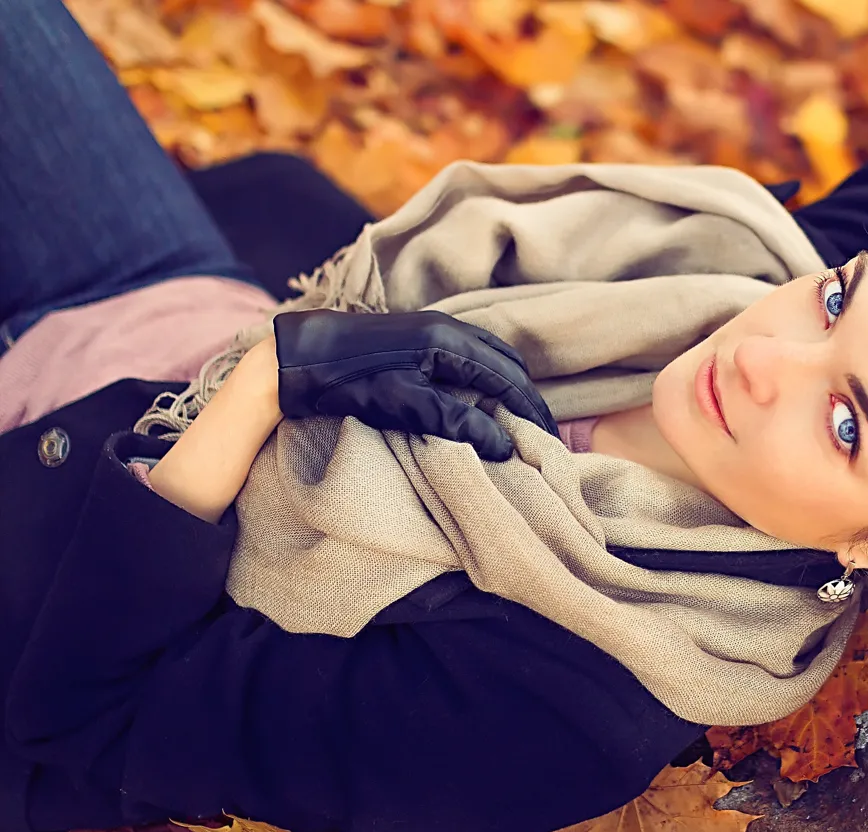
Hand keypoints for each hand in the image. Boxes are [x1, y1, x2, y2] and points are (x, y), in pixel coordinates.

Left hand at [272, 309, 558, 460]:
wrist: (296, 356)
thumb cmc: (347, 381)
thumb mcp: (403, 405)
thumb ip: (456, 423)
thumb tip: (504, 446)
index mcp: (450, 341)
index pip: (510, 377)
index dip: (532, 411)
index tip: (549, 441)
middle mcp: (449, 327)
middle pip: (508, 363)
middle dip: (527, 398)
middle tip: (540, 435)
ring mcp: (434, 328)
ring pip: (491, 357)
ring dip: (509, 387)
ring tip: (516, 422)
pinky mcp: (420, 336)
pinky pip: (472, 354)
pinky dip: (489, 377)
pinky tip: (484, 400)